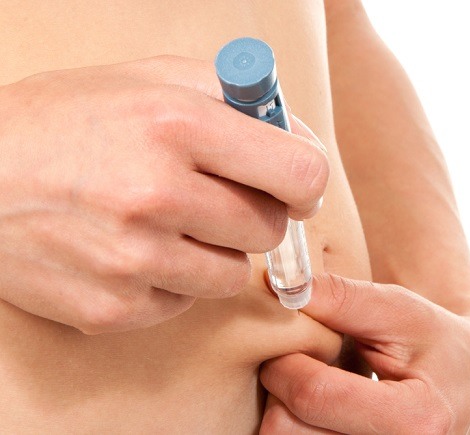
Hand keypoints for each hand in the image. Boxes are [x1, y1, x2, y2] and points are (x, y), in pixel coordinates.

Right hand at [0, 56, 327, 333]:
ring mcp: (132, 261)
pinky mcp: (112, 309)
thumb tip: (299, 139)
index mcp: (175, 126)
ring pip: (231, 274)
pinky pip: (184, 303)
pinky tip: (131, 250)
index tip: (294, 186)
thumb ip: (236, 100)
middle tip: (215, 197)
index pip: (299, 172)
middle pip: (267, 229)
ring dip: (213, 250)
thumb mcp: (150, 79)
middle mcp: (155, 195)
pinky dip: (171, 280)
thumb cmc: (67, 119)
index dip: (305, 181)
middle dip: (252, 213)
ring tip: (166, 222)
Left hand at [260, 274, 469, 433]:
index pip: (313, 397)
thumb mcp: (401, 309)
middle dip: (282, 390)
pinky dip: (305, 426)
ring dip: (290, 412)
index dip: (284, 364)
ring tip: (320, 387)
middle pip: (289, 431)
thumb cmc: (439, 342)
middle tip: (302, 365)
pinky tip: (327, 408)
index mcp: (414, 420)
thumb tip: (286, 287)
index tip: (284, 345)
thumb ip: (344, 298)